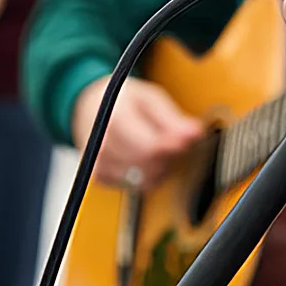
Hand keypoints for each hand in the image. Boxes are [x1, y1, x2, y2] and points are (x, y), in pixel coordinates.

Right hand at [72, 75, 204, 188]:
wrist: (90, 107)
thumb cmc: (125, 101)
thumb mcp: (151, 99)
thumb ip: (173, 119)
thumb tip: (195, 133)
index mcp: (115, 118)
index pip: (152, 146)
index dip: (176, 145)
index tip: (190, 138)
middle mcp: (101, 143)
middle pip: (150, 164)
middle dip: (170, 155)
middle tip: (176, 141)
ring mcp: (98, 163)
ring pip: (146, 179)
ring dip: (161, 167)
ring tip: (160, 148)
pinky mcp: (101, 177)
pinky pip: (137, 186)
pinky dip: (148, 175)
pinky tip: (146, 159)